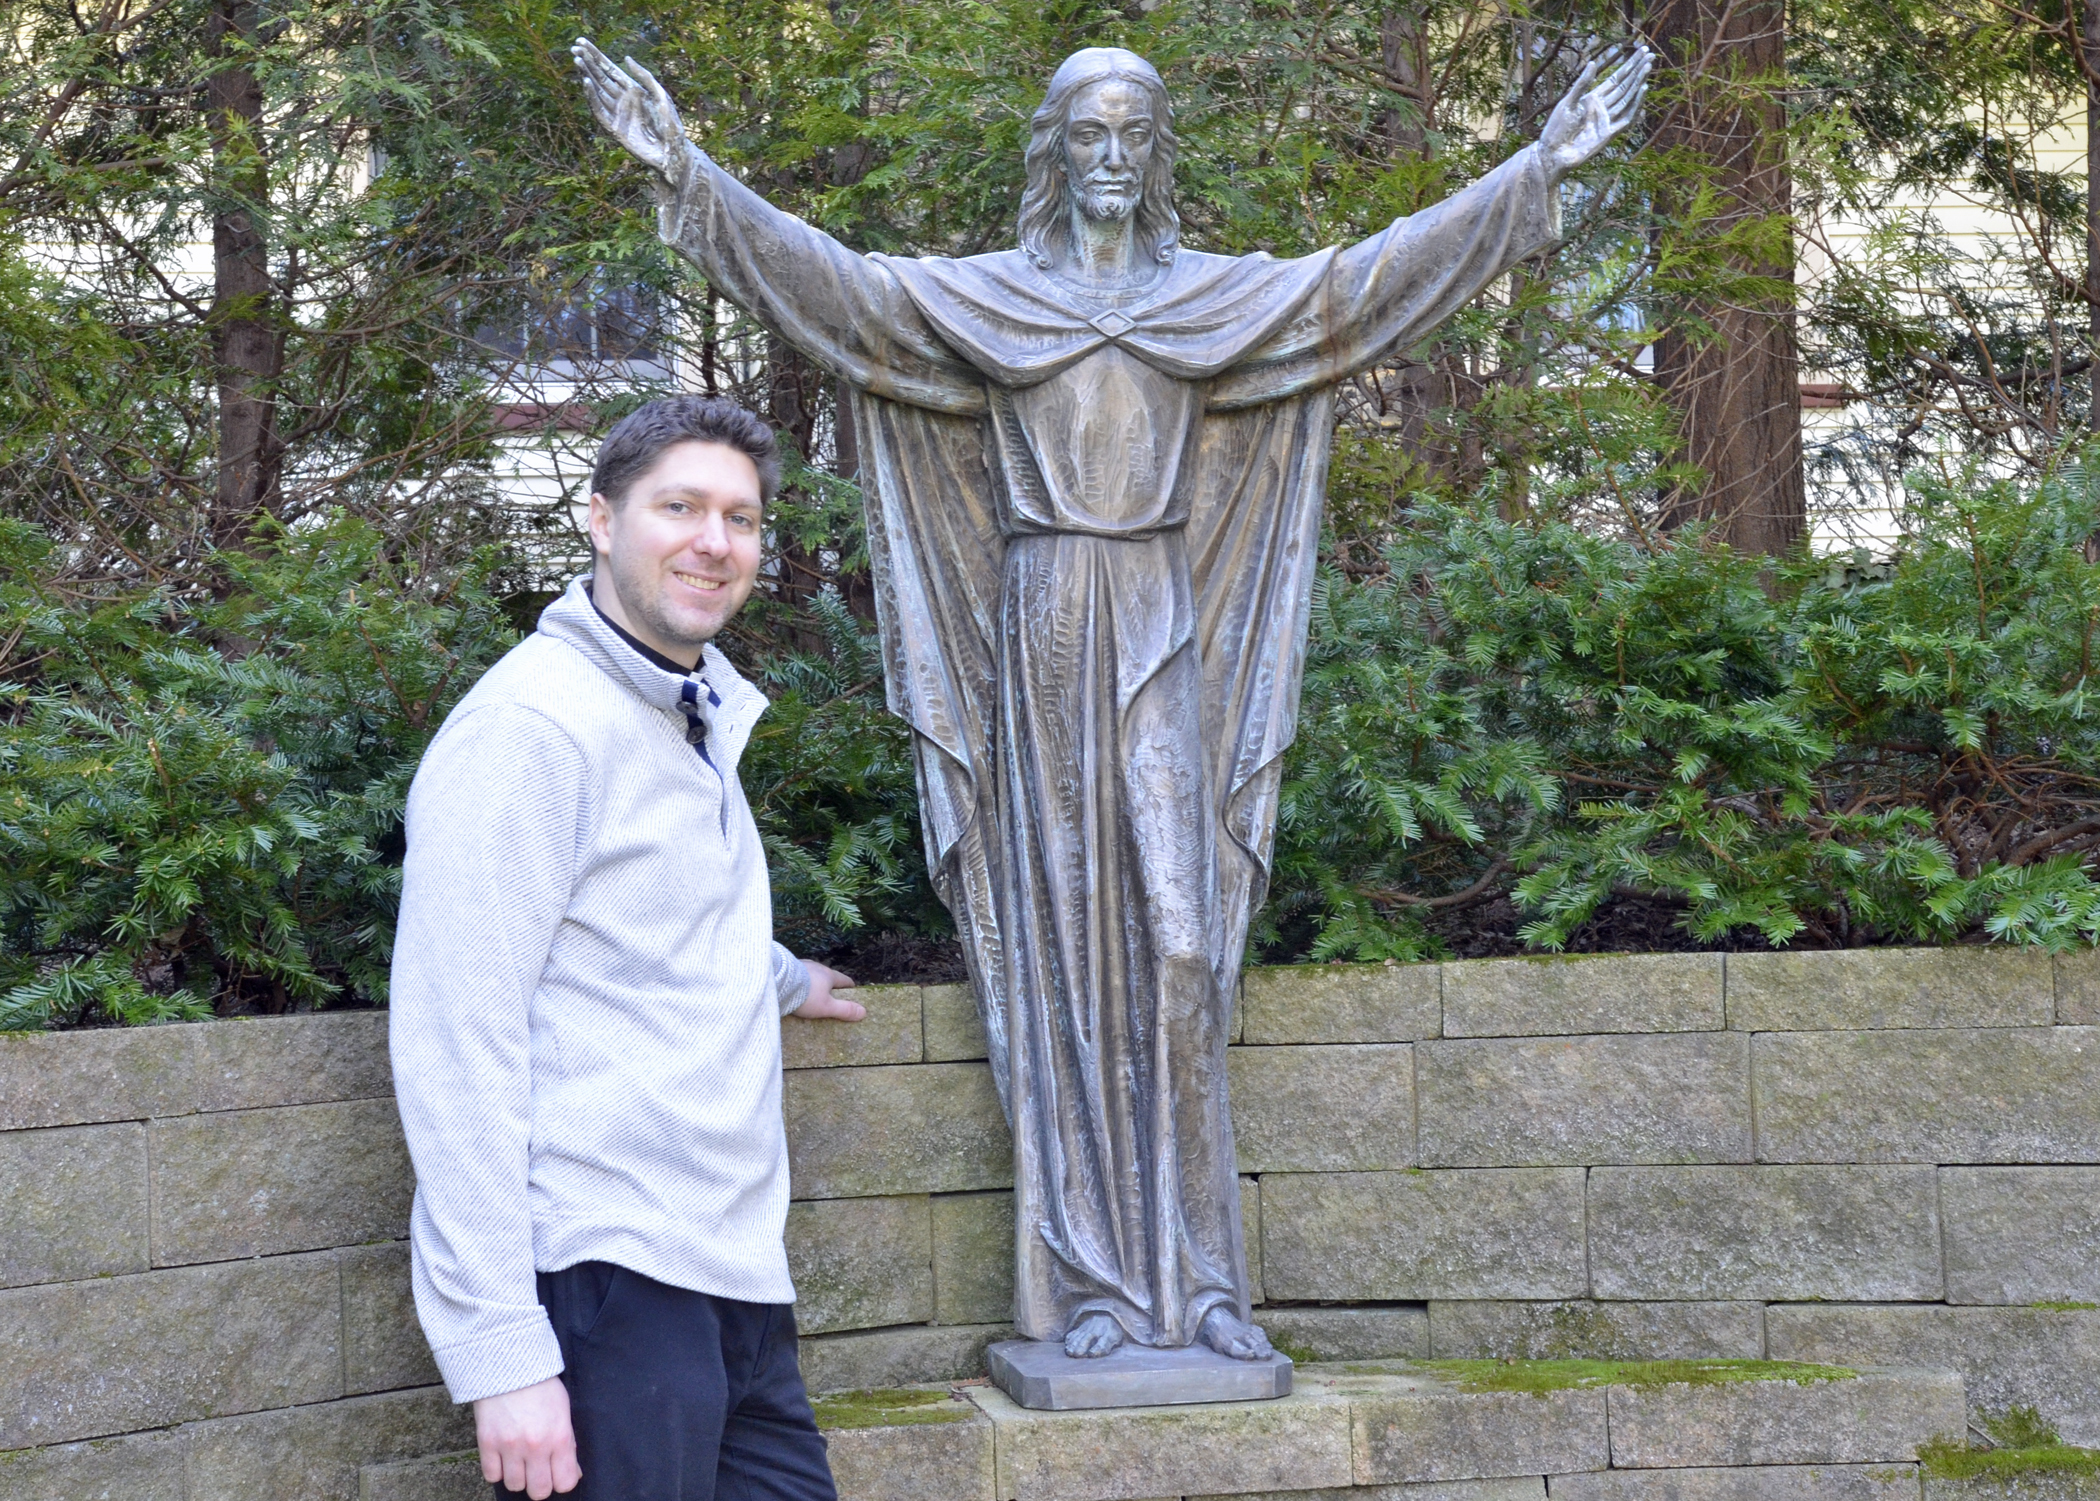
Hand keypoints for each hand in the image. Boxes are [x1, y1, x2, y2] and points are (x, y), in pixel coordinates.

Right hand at [474, 1376, 580, 1497]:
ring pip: (514, 1486)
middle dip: (540, 1484)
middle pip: (539, 1491)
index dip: (563, 1481)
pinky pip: (491, 1476)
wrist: (509, 1364)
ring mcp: (509, 1446)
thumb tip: (572, 1473)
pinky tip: (503, 1456)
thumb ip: (568, 1444)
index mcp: (559, 1437)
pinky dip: (497, 1470)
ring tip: (519, 1459)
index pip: (565, 1483)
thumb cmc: (541, 1386)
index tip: (558, 1473)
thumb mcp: (563, 1411)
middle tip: (538, 1470)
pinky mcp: (487, 1443)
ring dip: (518, 1476)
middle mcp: (535, 1446)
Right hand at [573, 36, 686, 187]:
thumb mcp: (661, 96)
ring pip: (597, 91)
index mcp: (632, 89)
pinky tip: (586, 82)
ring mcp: (617, 114)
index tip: (581, 42)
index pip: (610, 69)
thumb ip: (644, 77)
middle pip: (600, 77)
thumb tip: (625, 58)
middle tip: (573, 48)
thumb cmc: (671, 125)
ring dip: (587, 76)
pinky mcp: (613, 129)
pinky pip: (599, 111)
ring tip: (577, 60)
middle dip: (587, 62)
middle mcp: (622, 99)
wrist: (672, 153)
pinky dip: (591, 97)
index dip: (596, 55)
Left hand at [795, 960, 864, 1020]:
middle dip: (830, 985)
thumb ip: (844, 1010)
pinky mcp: (788, 967)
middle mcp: (817, 967)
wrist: (778, 982)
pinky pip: (798, 975)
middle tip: (830, 996)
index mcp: (829, 975)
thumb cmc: (806, 995)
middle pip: (828, 976)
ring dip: (814, 982)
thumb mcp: (826, 1007)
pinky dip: (800, 981)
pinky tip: (795, 988)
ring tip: (811, 992)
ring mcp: (802, 965)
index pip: (844, 980)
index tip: (852, 992)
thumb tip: (864, 1012)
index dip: (849, 987)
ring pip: (812, 974)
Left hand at [1539, 44, 1652, 178]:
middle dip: (1638, 70)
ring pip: (1627, 98)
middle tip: (1651, 55)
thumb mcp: (1568, 102)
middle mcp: (1603, 107)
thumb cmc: (1556, 129)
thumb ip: (1582, 84)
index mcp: (1593, 98)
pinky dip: (1635, 105)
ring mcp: (1608, 120)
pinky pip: (1626, 117)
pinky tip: (1642, 90)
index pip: (1616, 78)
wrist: (1553, 154)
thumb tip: (1593, 63)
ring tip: (1647, 67)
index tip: (1641, 51)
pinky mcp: (1610, 133)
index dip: (1629, 65)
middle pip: (1625, 86)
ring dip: (1638, 83)